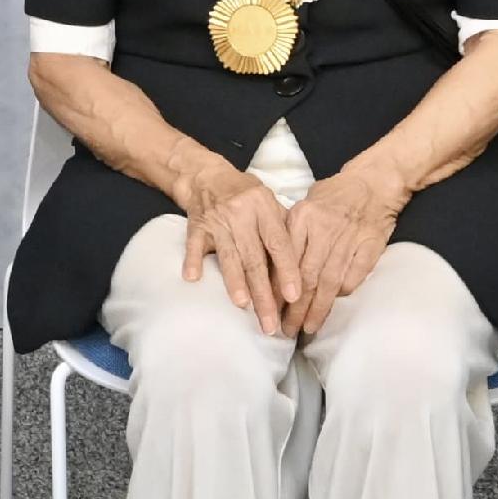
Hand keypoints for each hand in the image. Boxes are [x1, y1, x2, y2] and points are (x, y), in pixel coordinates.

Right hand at [175, 159, 302, 336]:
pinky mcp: (196, 226)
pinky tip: (194, 279)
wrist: (206, 176)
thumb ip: (284, 227)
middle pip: (254, 259)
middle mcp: (241, 213)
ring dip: (235, 282)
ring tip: (243, 306)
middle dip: (263, 294)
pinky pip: (194, 245)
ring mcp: (217, 220)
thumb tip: (304, 263)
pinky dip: (193, 261)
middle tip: (271, 322)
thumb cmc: (245, 193)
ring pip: (228, 256)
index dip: (287, 271)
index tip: (295, 297)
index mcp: (263, 206)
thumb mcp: (269, 200)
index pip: (278, 243)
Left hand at [280, 165, 407, 335]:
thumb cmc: (333, 197)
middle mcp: (324, 228)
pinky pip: (353, 276)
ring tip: (308, 328)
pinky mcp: (370, 245)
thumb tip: (272, 273)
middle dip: (295, 308)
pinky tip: (333, 305)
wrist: (373, 182)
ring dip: (318, 309)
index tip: (270, 310)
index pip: (286, 260)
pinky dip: (343, 293)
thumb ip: (290, 236)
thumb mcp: (304, 207)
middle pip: (307, 276)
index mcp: (302, 217)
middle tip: (287, 329)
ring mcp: (348, 238)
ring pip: (329, 282)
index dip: (277, 289)